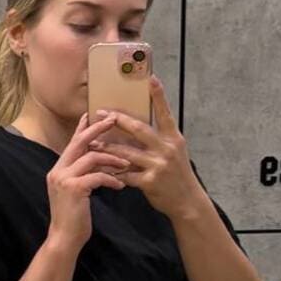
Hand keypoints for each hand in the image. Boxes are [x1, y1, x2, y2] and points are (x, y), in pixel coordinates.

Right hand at [45, 111, 129, 251]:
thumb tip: (96, 162)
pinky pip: (97, 176)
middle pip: (79, 142)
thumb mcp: (76, 192)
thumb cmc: (74, 218)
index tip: (92, 115)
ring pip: (91, 157)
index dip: (82, 128)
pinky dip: (111, 178)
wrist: (64, 238)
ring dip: (112, 159)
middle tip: (114, 120)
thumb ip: (82, 176)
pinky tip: (121, 185)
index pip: (71, 143)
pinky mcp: (74, 189)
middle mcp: (58, 171)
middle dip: (98, 129)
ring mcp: (64, 179)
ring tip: (127, 164)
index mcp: (58, 170)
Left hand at [95, 75, 203, 219]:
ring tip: (93, 142)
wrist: (187, 201)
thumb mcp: (175, 151)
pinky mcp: (150, 182)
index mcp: (174, 138)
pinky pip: (125, 174)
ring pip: (127, 152)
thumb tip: (137, 123)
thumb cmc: (178, 174)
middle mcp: (167, 149)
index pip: (165, 113)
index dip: (158, 96)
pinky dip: (112, 171)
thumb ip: (160, 137)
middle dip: (119, 120)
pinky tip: (100, 168)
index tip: (150, 78)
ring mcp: (158, 165)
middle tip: (102, 113)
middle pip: (139, 129)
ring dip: (108, 146)